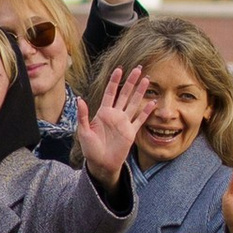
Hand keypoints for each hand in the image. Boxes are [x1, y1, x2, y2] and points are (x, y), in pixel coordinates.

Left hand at [77, 64, 152, 182]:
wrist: (101, 164)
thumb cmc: (90, 148)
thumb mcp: (83, 131)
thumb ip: (83, 116)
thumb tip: (79, 99)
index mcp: (103, 112)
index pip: (110, 92)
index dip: (115, 81)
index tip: (119, 69)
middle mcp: (115, 115)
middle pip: (125, 94)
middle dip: (131, 81)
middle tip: (138, 69)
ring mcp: (124, 123)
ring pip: (134, 103)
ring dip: (140, 92)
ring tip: (147, 80)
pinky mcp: (131, 132)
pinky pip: (140, 120)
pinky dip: (147, 112)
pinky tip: (153, 103)